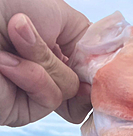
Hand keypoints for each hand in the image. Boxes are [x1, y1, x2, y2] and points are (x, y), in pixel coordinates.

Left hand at [0, 0, 91, 125]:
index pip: (91, 66)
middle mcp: (49, 68)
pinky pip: (49, 101)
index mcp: (57, 43)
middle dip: (62, 58)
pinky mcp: (24, 109)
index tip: (104, 64)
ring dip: (42, 65)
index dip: (99, 67)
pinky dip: (30, 78)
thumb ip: (88, 41)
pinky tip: (6, 62)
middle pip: (85, 82)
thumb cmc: (3, 4)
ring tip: (12, 43)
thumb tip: (103, 73)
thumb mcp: (57, 12)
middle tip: (31, 35)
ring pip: (69, 93)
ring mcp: (36, 90)